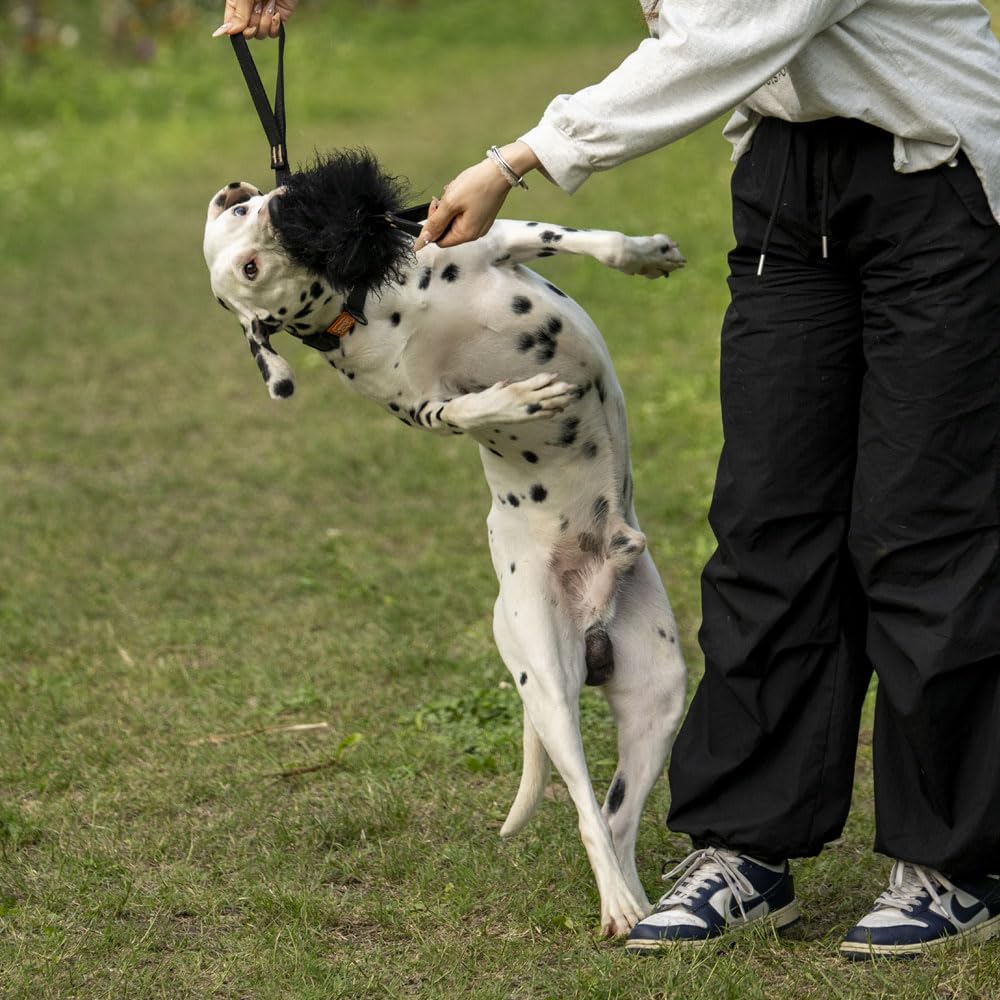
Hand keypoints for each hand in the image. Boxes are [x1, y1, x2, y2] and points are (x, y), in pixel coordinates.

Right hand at [213, 0, 298, 38]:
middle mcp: (249, 10)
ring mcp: (263, 15)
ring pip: (260, 34)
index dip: (234, 30)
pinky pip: (273, 34)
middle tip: (258, 6)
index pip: (231, 22)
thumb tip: (228, 32)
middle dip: (253, 23)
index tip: (240, 29)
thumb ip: (239, 13)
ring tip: (270, 4)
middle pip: (246, 32)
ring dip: (265, 22)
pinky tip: (276, 13)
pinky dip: (275, 26)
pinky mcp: (277, 19)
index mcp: (237, 2)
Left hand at [417, 141, 540, 248]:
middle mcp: (475, 233)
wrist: (500, 170)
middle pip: (447, 230)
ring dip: (450, 206)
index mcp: (467, 234)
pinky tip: (463, 191)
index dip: (433, 226)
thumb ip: (435, 223)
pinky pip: (464, 213)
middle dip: (442, 214)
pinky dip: (459, 203)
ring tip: (456, 191)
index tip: (436, 207)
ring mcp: (480, 224)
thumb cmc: (478, 184)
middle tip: (445, 197)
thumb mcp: (450, 203)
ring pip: (454, 220)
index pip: (440, 241)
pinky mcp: (483, 215)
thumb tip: (423, 241)